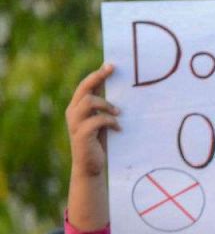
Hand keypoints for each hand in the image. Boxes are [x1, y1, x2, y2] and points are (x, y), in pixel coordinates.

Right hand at [66, 64, 119, 178]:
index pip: (85, 86)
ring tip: (118, 113)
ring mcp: (75, 123)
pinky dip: (110, 122)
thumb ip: (105, 109)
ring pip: (89, 102)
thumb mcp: (102, 123)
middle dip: (98, 77)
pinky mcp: (81, 134)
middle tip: (112, 70)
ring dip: (107, 105)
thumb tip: (122, 92)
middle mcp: (73, 112)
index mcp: (77, 107)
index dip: (97, 74)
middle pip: (84, 89)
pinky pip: (97, 120)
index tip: (111, 65)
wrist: (90, 167)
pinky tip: (118, 129)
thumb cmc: (99, 143)